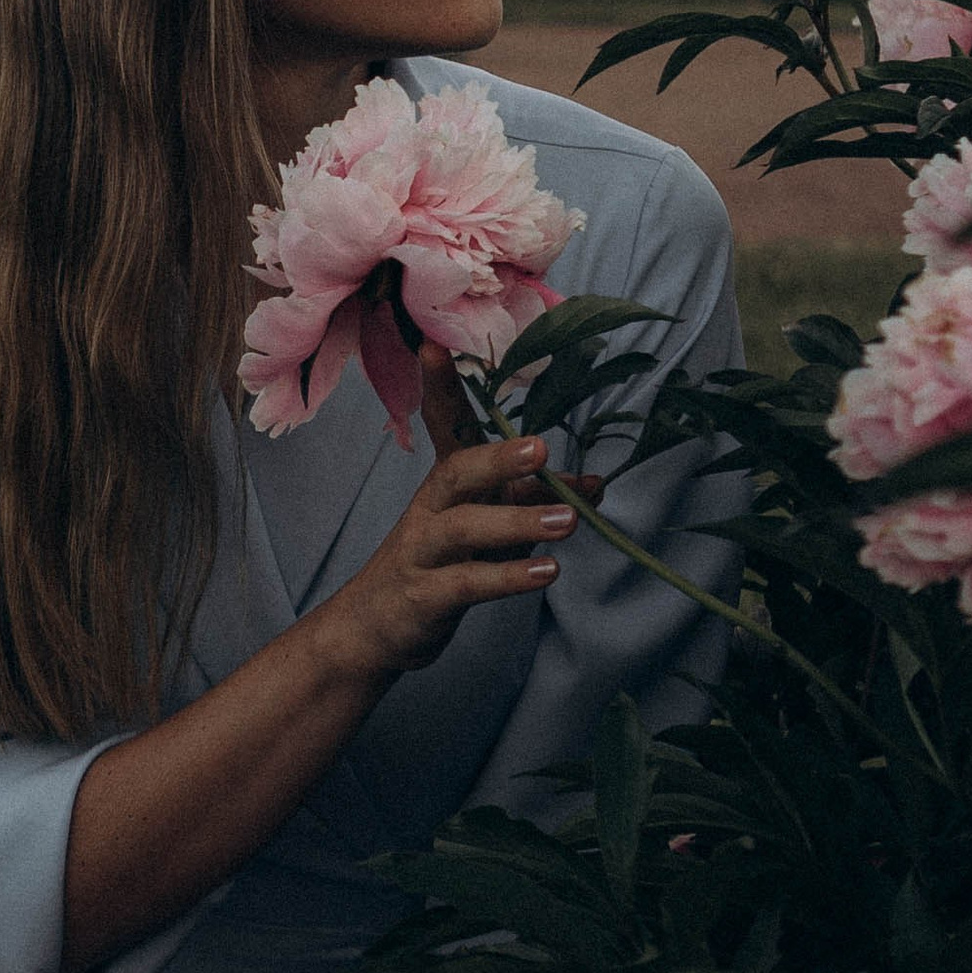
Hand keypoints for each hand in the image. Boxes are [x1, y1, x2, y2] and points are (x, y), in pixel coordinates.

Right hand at [319, 343, 580, 684]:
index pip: (442, 424)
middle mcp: (429, 508)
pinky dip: (508, 577)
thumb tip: (596, 484)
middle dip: (496, 458)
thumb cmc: (441, 563)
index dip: (440, 386)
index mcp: (445, 482)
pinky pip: (468, 582)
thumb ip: (535, 501)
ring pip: (464, 527)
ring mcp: (424, 552)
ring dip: (517, 522)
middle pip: (456, 471)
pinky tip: (545, 571)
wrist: (376, 626)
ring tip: (568, 521)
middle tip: (540, 448)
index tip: (433, 346)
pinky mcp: (426, 596)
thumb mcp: (489, 526)